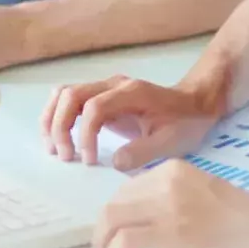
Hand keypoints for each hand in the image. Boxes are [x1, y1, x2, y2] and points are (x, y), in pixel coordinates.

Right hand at [40, 75, 218, 168]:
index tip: (89, 160)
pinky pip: (70, 100)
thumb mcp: (171, 141)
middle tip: (65, 156)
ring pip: (65, 93)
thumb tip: (113, 162)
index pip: (94, 107)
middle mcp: (113, 85)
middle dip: (60, 126)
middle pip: (71, 94)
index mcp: (131, 93)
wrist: (195, 103)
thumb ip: (142, 151)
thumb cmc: (184, 122)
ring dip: (53, 119)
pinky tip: (59, 139)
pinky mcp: (101, 97)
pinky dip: (58, 117)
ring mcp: (105, 88)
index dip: (85, 134)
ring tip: (54, 148)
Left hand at [94, 159, 248, 247]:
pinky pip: (124, 240)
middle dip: (106, 227)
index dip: (119, 211)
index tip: (122, 229)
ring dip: (106, 241)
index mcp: (174, 169)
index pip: (129, 186)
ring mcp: (165, 206)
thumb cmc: (244, 217)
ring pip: (112, 217)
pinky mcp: (168, 233)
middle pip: (115, 201)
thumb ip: (175, 197)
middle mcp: (165, 181)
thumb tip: (149, 218)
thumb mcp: (202, 192)